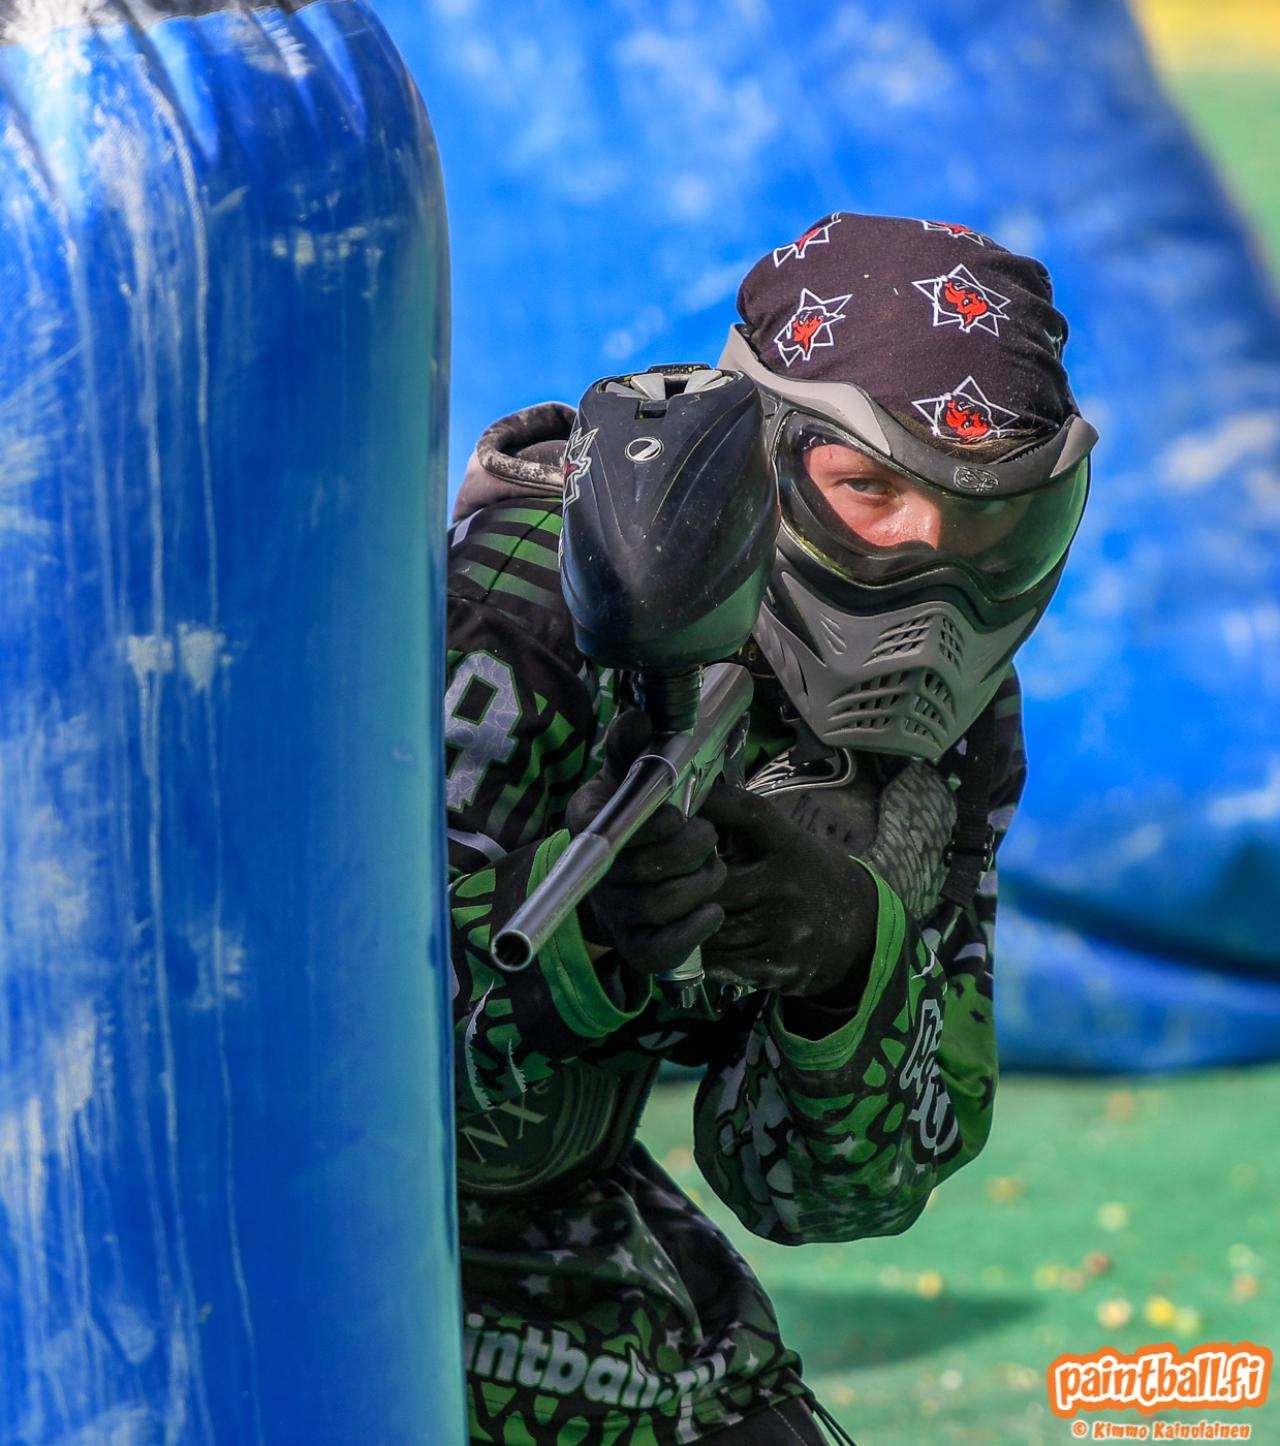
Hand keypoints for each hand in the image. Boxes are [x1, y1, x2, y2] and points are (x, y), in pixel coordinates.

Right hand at [565, 711, 726, 975]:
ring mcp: (613, 914)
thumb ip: (633, 745)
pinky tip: (713, 910)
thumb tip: (639, 718)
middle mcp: (595, 874)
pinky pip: (659, 951)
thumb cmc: (639, 809)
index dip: (651, 826)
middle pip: (637, 872)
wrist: (634, 864)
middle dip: (686, 851)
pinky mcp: (635, 947)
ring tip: (715, 867)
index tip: (682, 813)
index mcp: (589, 824)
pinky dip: (692, 931)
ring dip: (697, 885)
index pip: (609, 832)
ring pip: (654, 908)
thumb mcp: (633, 772)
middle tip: (710, 836)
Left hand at [697, 781, 878, 1003]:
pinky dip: (702, 950)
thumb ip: (744, 824)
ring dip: (687, 920)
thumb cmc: (808, 875)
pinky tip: (699, 939)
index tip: (687, 806)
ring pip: (709, 925)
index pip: (748, 812)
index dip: (713, 804)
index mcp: (790, 846)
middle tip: (665, 878)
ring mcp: (782, 930)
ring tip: (676, 911)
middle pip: (713, 880)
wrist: (860, 930)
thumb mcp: (788, 841)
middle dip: (686, 881)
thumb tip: (689, 799)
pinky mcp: (776, 966)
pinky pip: (720, 960)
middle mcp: (787, 885)